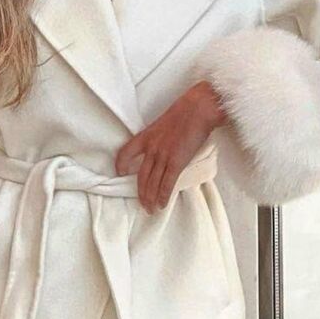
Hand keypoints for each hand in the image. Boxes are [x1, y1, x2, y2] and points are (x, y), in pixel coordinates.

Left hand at [115, 80, 227, 212]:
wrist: (198, 109)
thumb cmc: (186, 112)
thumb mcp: (164, 123)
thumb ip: (160, 137)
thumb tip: (166, 147)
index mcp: (146, 136)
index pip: (126, 152)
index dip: (121, 164)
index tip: (121, 172)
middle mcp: (151, 148)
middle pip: (141, 176)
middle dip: (141, 193)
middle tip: (143, 203)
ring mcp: (163, 156)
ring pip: (152, 183)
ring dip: (151, 199)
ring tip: (151, 209)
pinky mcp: (176, 162)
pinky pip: (167, 183)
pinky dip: (163, 196)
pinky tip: (162, 204)